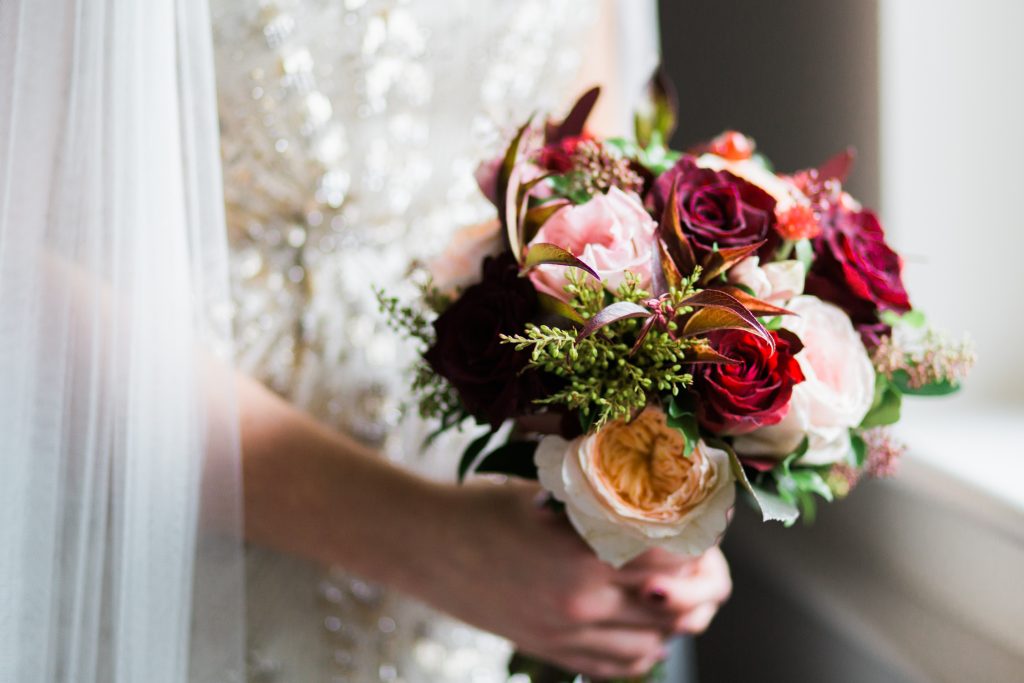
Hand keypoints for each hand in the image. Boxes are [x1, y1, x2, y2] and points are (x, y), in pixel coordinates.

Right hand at [404, 480, 731, 679]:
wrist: (423, 548)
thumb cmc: (482, 509)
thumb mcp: (548, 494)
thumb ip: (606, 506)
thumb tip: (662, 502)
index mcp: (584, 556)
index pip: (677, 557)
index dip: (702, 540)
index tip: (707, 523)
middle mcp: (583, 604)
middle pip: (679, 607)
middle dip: (705, 584)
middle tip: (705, 560)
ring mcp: (568, 635)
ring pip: (657, 642)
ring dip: (679, 618)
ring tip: (682, 591)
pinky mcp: (552, 651)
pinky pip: (620, 665)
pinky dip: (646, 646)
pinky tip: (647, 624)